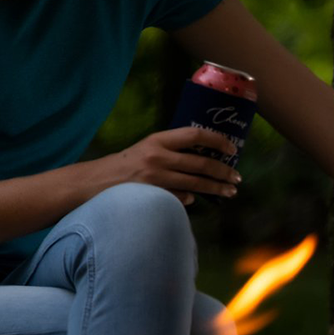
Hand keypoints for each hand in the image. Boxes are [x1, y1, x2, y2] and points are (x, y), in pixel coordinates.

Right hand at [99, 128, 241, 204]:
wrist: (96, 182)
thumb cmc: (127, 165)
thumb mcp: (147, 150)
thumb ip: (172, 152)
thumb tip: (202, 163)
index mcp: (157, 140)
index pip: (194, 135)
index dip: (216, 140)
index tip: (231, 148)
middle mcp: (158, 157)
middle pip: (201, 163)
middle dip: (223, 171)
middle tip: (237, 177)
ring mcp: (156, 178)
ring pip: (196, 184)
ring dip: (217, 189)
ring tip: (230, 191)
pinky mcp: (155, 196)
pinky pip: (181, 199)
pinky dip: (190, 199)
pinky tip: (196, 199)